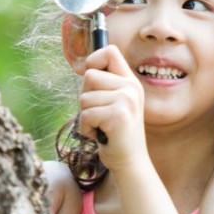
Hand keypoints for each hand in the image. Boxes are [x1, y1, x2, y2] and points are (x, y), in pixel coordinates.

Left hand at [77, 45, 146, 169]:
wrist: (129, 162)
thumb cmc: (114, 133)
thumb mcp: (114, 103)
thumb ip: (103, 85)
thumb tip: (81, 66)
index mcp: (130, 81)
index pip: (109, 52)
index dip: (93, 60)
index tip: (86, 75)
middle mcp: (131, 87)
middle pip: (90, 75)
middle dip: (86, 97)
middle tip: (100, 114)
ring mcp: (127, 100)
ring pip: (84, 97)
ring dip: (86, 116)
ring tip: (101, 126)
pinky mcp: (118, 115)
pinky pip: (85, 114)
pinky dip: (86, 128)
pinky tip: (100, 135)